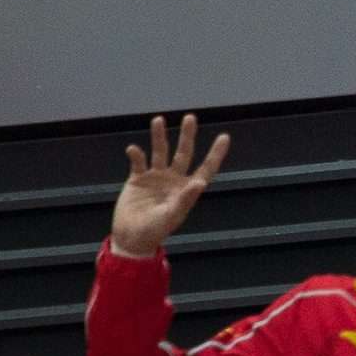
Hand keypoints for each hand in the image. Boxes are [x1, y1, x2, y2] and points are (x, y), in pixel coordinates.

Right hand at [112, 113, 231, 255]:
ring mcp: (156, 177)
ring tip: (158, 120)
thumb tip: (200, 183)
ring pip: (160, 152)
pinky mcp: (137, 179)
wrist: (131, 237)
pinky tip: (133, 150)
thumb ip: (185, 199)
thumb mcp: (171, 216)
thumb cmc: (155, 231)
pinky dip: (136, 155)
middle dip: (187, 136)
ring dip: (159, 137)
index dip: (215, 154)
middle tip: (190, 117)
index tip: (224, 136)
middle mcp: (174, 179)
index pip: (206, 168)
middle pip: (183, 153)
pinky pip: (138, 162)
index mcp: (187, 188)